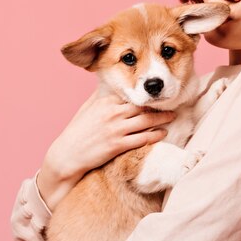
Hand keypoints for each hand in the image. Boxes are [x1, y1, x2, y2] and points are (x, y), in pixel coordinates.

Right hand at [38, 91, 175, 209]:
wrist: (68, 155)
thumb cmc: (77, 131)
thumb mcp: (87, 108)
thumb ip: (102, 96)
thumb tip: (113, 85)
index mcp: (105, 102)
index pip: (131, 94)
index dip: (145, 94)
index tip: (156, 92)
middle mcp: (112, 113)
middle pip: (142, 106)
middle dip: (158, 104)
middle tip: (171, 102)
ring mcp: (115, 129)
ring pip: (146, 121)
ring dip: (162, 118)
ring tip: (172, 116)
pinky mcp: (117, 145)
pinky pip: (142, 138)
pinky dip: (155, 135)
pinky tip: (163, 133)